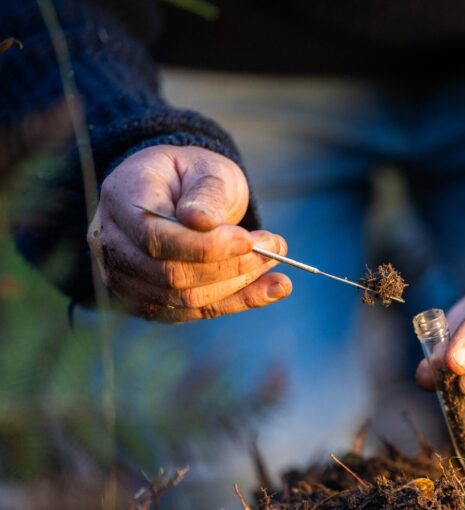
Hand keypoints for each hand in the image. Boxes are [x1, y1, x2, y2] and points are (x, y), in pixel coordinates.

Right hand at [86, 145, 291, 321]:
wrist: (178, 193)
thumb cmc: (193, 175)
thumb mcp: (206, 168)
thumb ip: (206, 193)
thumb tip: (202, 222)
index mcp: (121, 199)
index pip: (155, 237)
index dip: (203, 246)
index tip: (248, 240)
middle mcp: (111, 243)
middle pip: (170, 274)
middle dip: (230, 267)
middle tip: (275, 248)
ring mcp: (125, 278)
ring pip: (184, 299)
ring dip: (239, 286)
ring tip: (277, 265)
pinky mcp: (150, 301)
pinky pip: (194, 311)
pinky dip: (238, 302)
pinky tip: (274, 288)